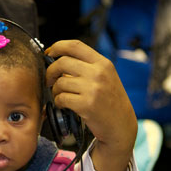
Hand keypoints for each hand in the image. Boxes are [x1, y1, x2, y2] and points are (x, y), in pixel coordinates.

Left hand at [45, 40, 137, 170]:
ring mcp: (93, 89)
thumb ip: (85, 66)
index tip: (49, 53)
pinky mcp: (86, 105)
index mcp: (103, 63)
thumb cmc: (109, 100)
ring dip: (55, 90)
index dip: (57, 46)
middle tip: (49, 80)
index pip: (75, 45)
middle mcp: (98, 73)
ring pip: (60, 82)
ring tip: (61, 96)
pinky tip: (64, 105)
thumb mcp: (105, 77)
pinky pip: (61, 98)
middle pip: (62, 62)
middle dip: (50, 71)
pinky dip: (58, 102)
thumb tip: (56, 59)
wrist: (121, 125)